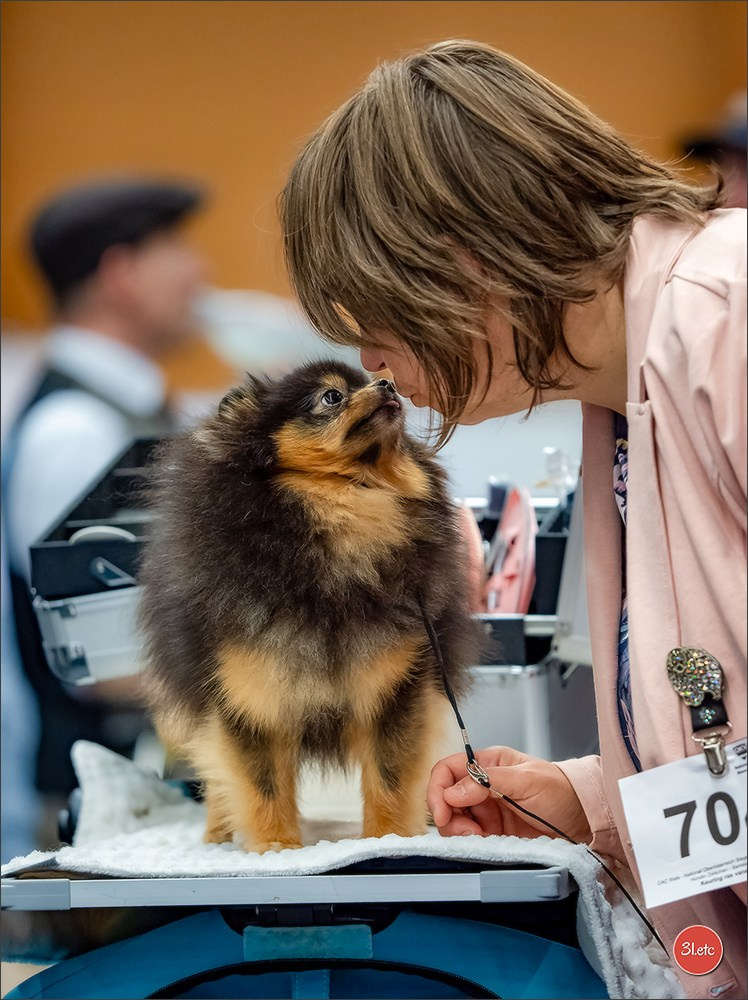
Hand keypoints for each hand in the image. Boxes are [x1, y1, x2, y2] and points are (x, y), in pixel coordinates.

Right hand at [427, 745, 591, 842]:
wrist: (583, 821)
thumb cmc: (561, 791)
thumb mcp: (526, 780)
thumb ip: (489, 781)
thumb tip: (453, 791)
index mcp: (487, 764)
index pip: (447, 770)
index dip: (438, 789)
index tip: (442, 812)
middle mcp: (482, 786)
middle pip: (446, 798)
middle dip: (449, 817)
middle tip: (467, 832)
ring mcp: (487, 810)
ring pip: (454, 821)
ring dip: (459, 832)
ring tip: (479, 838)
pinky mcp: (493, 833)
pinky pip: (470, 838)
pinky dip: (470, 844)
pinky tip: (484, 845)